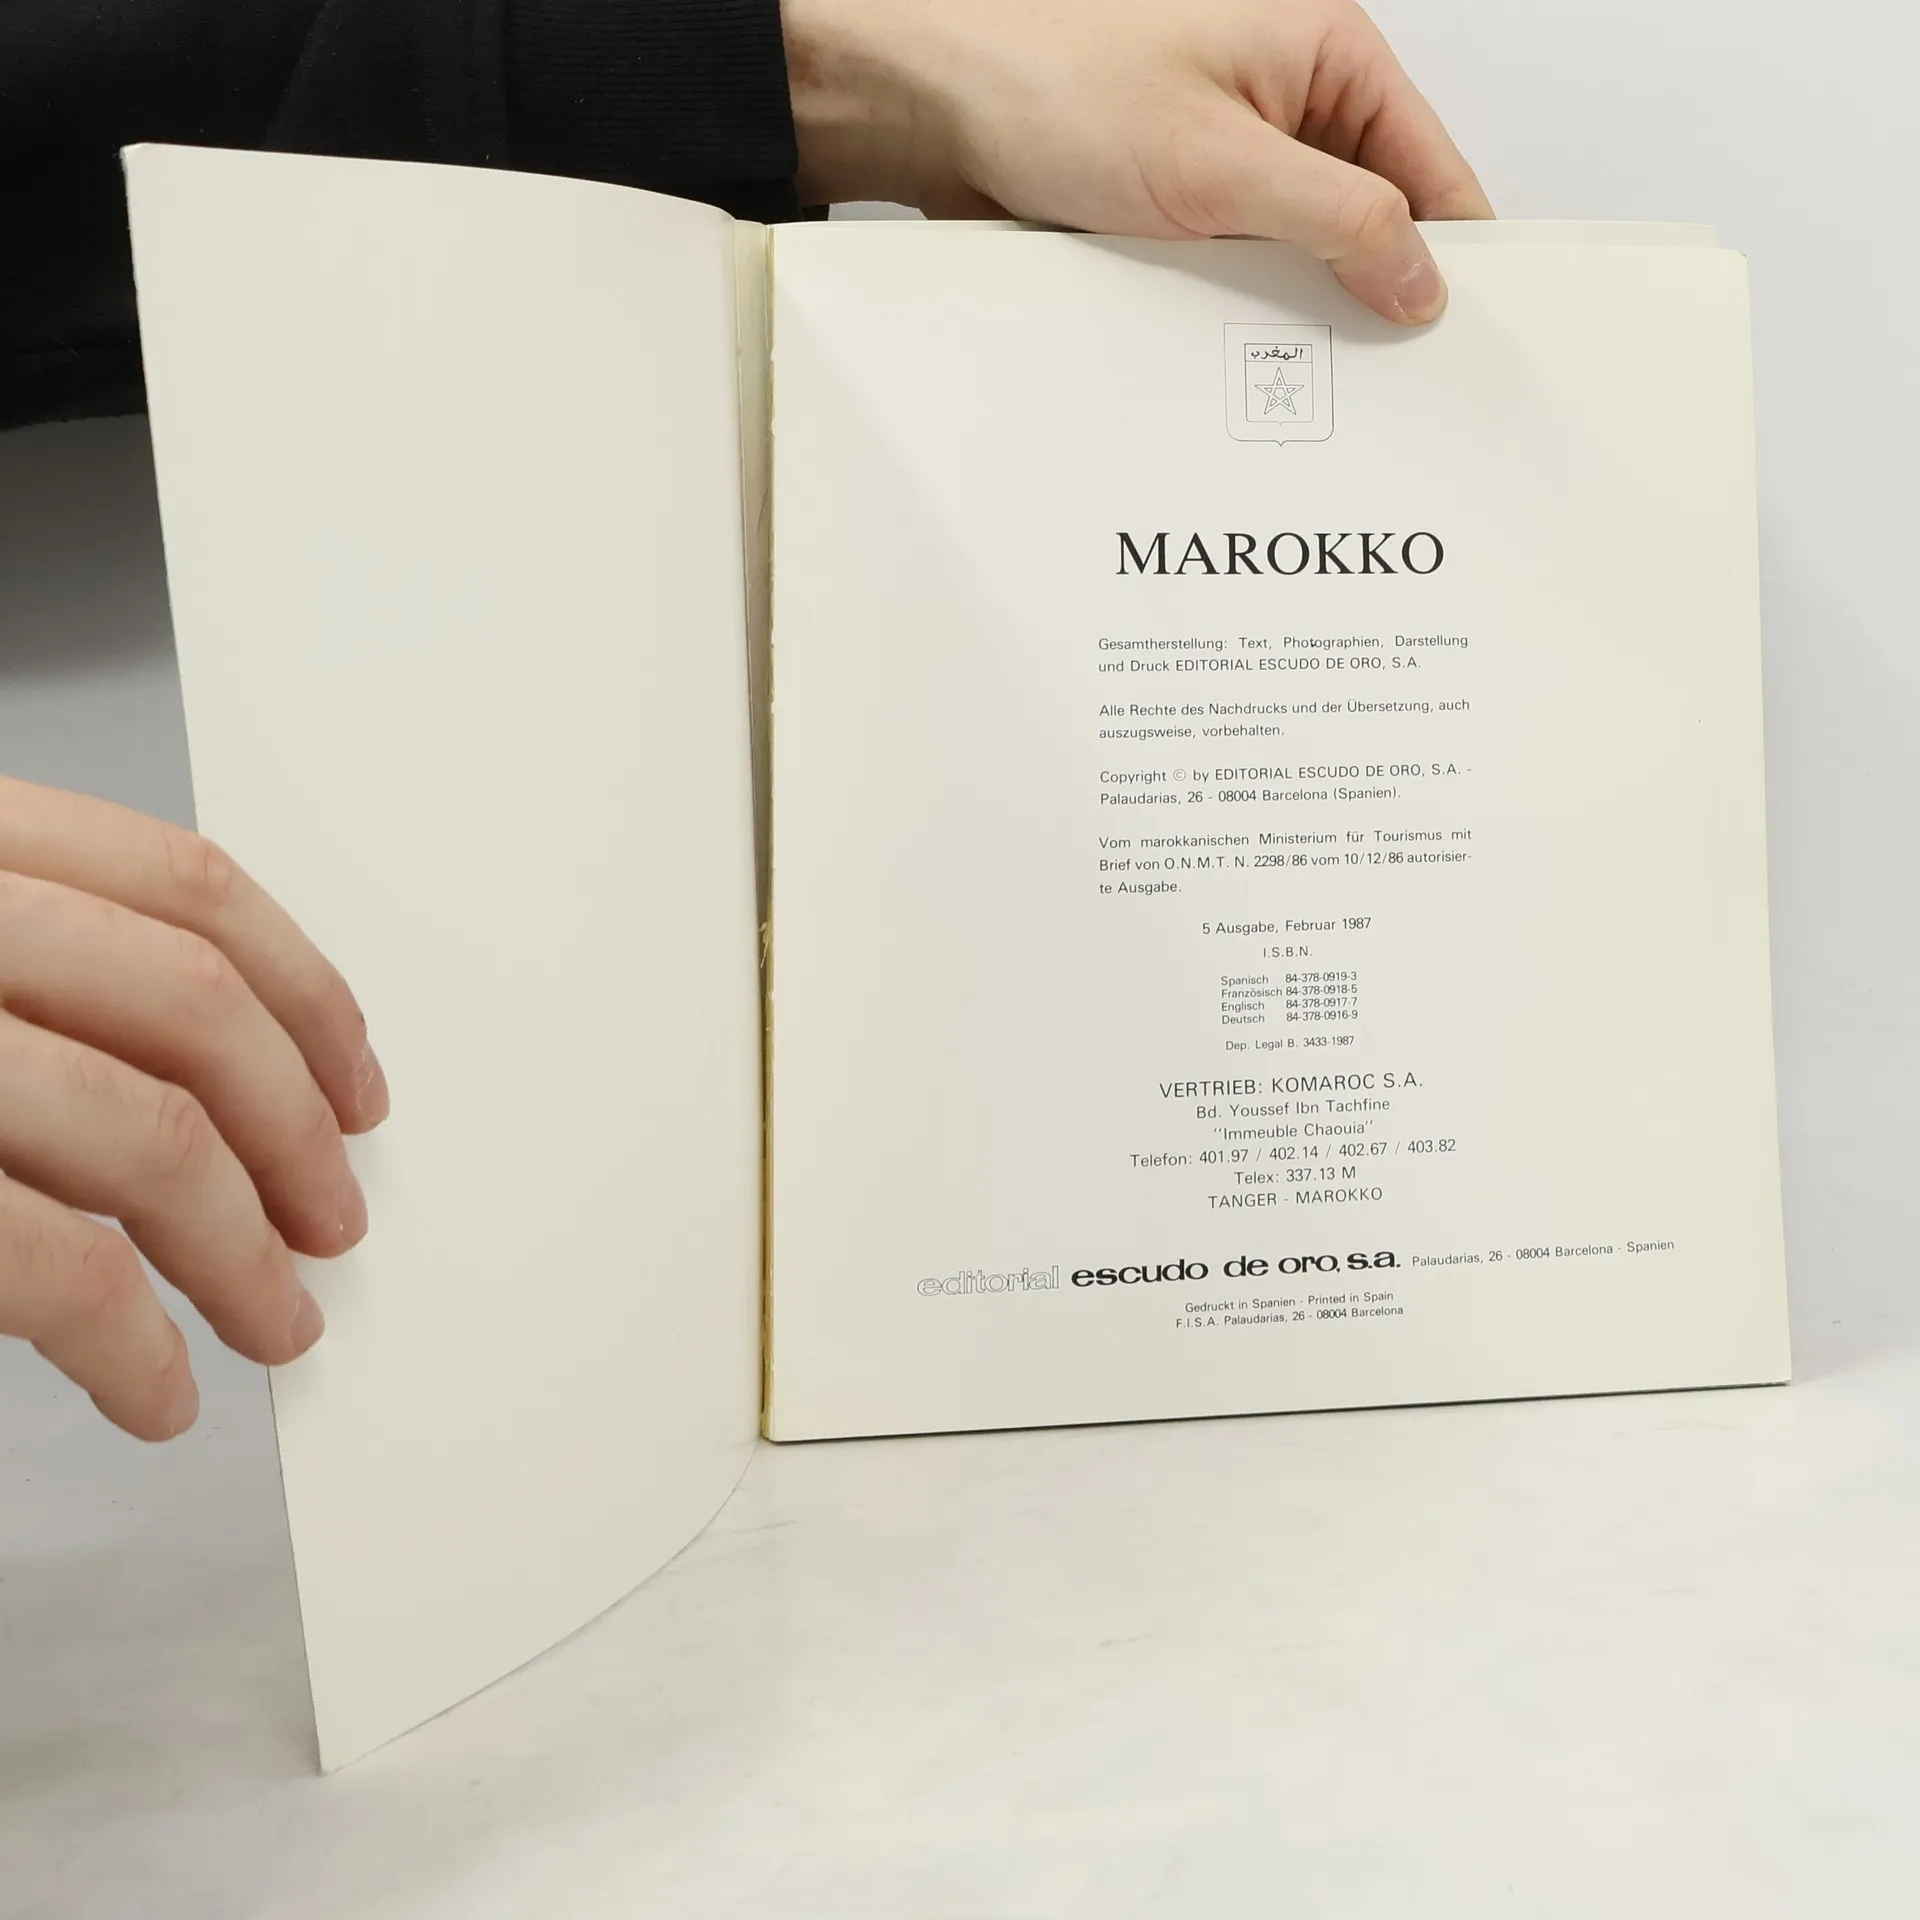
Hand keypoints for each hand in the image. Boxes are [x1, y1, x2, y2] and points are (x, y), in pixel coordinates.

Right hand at [0, 777, 386, 1439]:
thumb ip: (49, 973)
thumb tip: (237, 1074)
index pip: (182, 883)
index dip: (305, 987)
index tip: (362, 1081)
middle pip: (191, 1004)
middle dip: (294, 1127)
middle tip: (339, 1220)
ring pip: (148, 1136)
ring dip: (242, 1253)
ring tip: (279, 1323)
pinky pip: (59, 1269)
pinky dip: (129, 1347)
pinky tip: (156, 1392)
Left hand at [783, 0, 1491, 323]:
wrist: (935, 116)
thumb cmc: (1054, 88)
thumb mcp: (1223, 168)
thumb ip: (1339, 221)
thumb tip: (1420, 276)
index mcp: (1322, 56)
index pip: (1429, 165)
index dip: (1454, 252)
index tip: (1465, 335)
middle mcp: (1285, 104)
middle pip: (1370, 218)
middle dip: (1371, 294)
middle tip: (1380, 379)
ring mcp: (1232, 162)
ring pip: (1301, 257)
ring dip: (1295, 312)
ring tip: (1297, 374)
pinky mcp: (1183, 212)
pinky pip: (1238, 274)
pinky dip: (1238, 315)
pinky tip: (1232, 356)